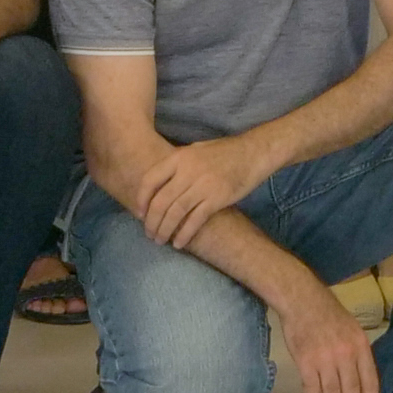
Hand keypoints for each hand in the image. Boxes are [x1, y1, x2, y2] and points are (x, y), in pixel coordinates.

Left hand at [132, 135, 252, 250]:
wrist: (253, 152)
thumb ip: (177, 165)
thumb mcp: (195, 150)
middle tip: (149, 234)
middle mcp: (188, 171)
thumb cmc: (224, 152)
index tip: (139, 214)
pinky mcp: (218, 198)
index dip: (141, 200)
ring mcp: (203, 185)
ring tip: (160, 240)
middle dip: (152, 221)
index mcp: (179, 157)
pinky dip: (184, 234)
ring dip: (165, 230)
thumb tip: (159, 184)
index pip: (150, 180)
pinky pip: (195, 220)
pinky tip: (179, 243)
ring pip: (175, 213)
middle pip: (161, 201)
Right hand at [275, 284, 379, 392]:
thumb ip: (357, 354)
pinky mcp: (306, 362)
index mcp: (361, 346)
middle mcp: (346, 355)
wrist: (302, 300)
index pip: (370, 381)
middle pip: (350, 392)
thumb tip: (359, 382)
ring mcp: (326, 359)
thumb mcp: (352, 330)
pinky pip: (312, 390)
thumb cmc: (328, 314)